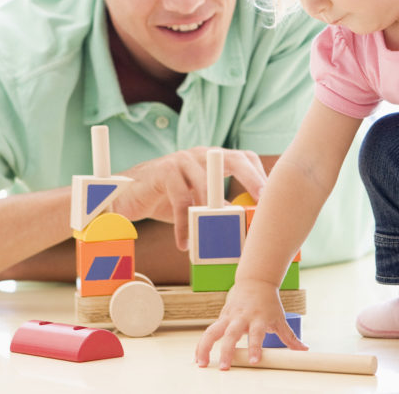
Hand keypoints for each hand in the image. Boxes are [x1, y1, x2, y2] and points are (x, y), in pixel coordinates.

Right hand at [111, 147, 266, 250]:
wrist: (127, 197)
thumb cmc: (166, 201)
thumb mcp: (197, 205)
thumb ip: (220, 210)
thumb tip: (248, 227)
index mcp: (212, 159)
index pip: (243, 158)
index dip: (259, 175)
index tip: (271, 197)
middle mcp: (200, 154)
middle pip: (233, 159)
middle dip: (251, 180)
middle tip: (262, 204)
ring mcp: (181, 160)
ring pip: (207, 184)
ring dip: (213, 214)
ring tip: (217, 238)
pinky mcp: (164, 171)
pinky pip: (181, 200)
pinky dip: (184, 224)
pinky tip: (184, 243)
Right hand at [194, 278, 306, 369]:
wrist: (255, 280)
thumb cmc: (268, 301)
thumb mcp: (279, 318)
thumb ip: (289, 337)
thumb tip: (304, 350)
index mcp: (258, 318)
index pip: (257, 334)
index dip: (255, 347)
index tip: (254, 361)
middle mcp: (242, 317)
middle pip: (231, 334)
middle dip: (227, 351)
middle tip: (224, 367)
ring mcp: (229, 316)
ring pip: (213, 330)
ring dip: (205, 347)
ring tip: (201, 363)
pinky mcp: (221, 317)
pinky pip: (209, 331)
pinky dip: (202, 344)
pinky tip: (198, 357)